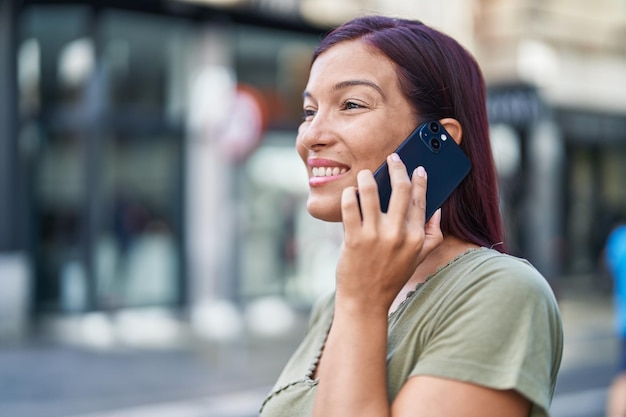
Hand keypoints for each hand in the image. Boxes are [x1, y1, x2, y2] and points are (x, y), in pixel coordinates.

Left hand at [336, 153, 443, 313]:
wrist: (365, 301)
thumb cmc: (390, 278)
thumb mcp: (417, 259)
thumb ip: (431, 235)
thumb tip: (437, 210)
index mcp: (415, 237)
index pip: (420, 200)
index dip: (420, 180)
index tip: (418, 168)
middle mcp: (397, 234)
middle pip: (400, 189)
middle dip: (397, 168)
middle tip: (393, 158)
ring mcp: (375, 235)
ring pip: (371, 192)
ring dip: (368, 177)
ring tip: (365, 174)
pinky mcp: (354, 238)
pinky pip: (351, 206)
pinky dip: (350, 194)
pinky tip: (351, 192)